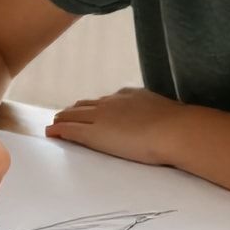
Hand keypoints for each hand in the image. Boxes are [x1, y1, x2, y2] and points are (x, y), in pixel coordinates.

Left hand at [46, 87, 183, 164]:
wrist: (174, 130)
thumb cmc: (179, 126)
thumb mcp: (167, 112)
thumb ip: (158, 114)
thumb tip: (166, 119)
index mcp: (129, 96)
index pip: (105, 101)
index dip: (94, 107)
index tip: (89, 111)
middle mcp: (111, 103)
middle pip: (85, 105)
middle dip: (74, 111)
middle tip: (64, 117)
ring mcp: (101, 117)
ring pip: (73, 115)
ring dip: (63, 119)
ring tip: (55, 124)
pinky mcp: (94, 134)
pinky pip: (70, 130)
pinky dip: (58, 131)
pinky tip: (51, 133)